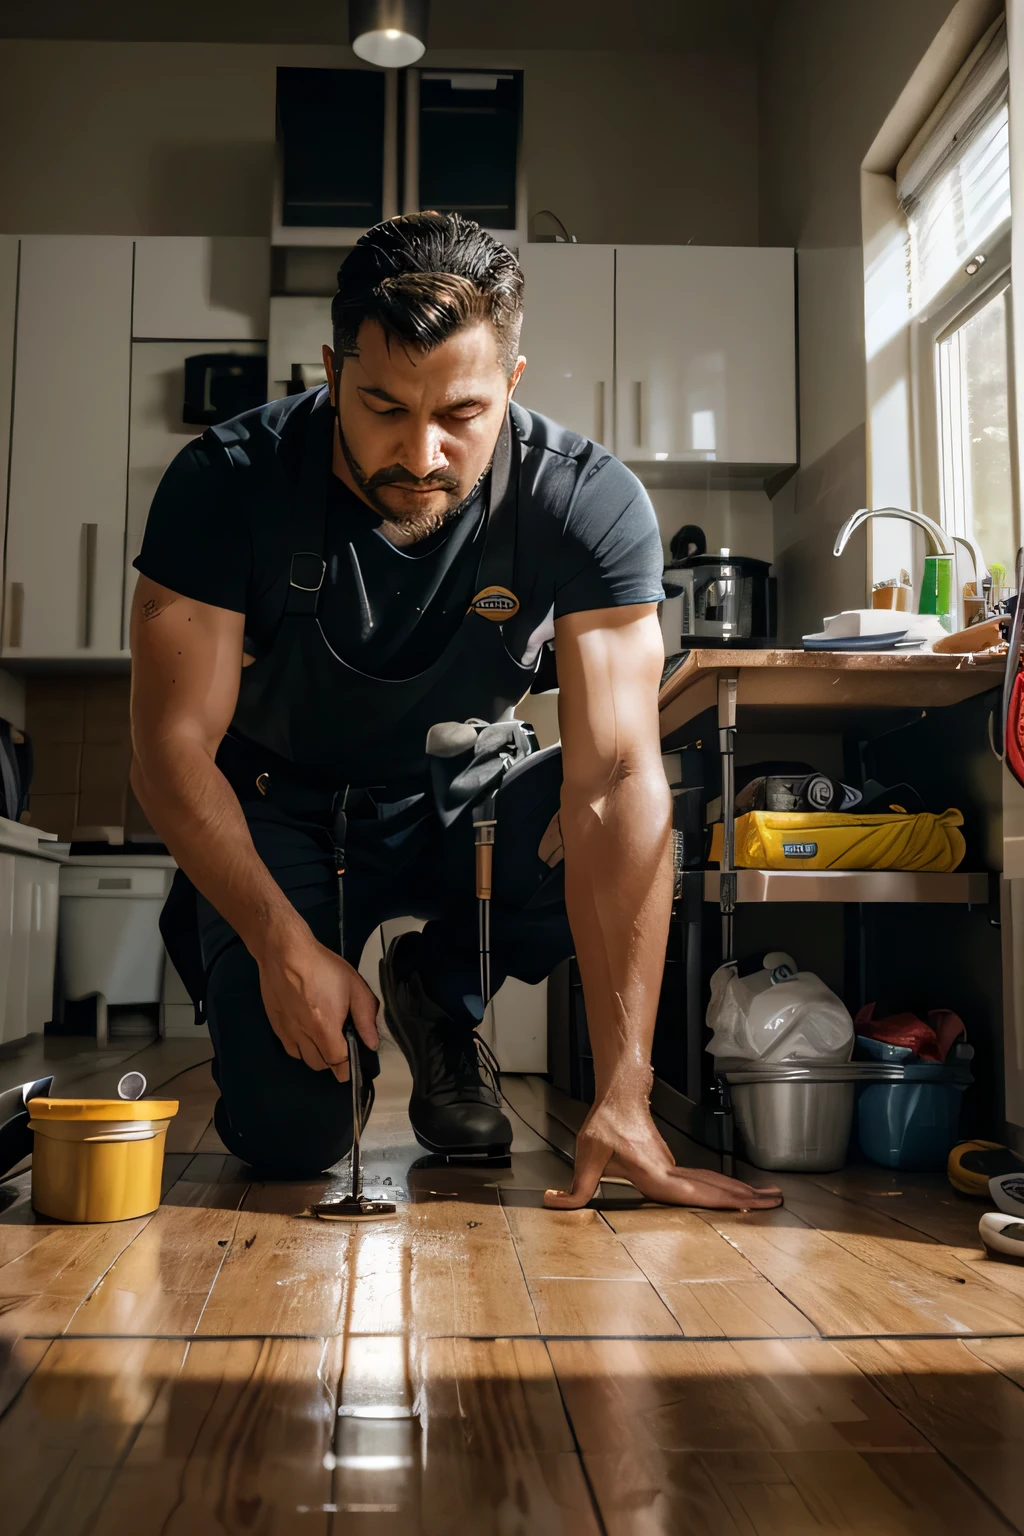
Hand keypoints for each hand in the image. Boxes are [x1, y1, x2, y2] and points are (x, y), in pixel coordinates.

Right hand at [257, 932, 379, 1081]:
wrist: (284, 952)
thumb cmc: (321, 966)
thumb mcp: (354, 986)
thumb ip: (366, 1017)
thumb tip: (372, 1042)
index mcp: (324, 1028)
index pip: (338, 1064)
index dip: (349, 1067)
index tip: (355, 1062)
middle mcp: (303, 1035)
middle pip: (321, 1065)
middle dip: (334, 1060)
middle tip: (342, 1042)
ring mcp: (287, 1032)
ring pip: (304, 1059)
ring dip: (317, 1055)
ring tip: (325, 1036)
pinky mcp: (276, 1025)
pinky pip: (290, 1049)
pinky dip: (301, 1047)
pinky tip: (307, 1031)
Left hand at [544, 1101, 782, 1210]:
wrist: (619, 1096)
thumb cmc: (605, 1123)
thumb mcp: (586, 1155)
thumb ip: (575, 1187)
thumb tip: (553, 1203)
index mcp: (655, 1175)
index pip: (694, 1194)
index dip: (723, 1201)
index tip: (750, 1205)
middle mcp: (670, 1173)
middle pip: (714, 1188)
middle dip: (745, 1198)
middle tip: (777, 1203)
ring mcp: (674, 1168)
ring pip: (712, 1183)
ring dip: (739, 1192)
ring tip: (768, 1199)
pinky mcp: (672, 1165)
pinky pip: (704, 1179)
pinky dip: (723, 1188)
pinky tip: (734, 1195)